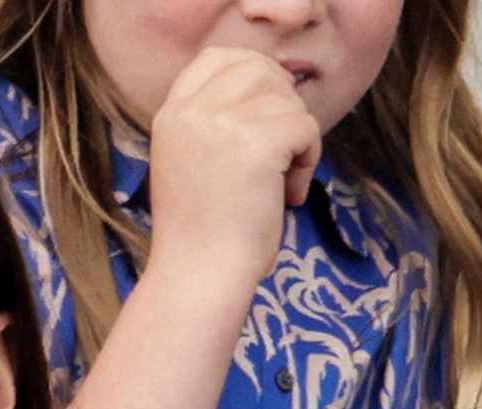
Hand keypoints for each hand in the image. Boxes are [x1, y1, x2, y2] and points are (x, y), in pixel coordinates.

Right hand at [146, 46, 322, 290]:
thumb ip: (214, 124)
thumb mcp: (192, 164)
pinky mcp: (255, 142)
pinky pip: (305, 126)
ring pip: (286, 98)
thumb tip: (274, 92)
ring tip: (283, 181)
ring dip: (298, 138)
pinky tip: (290, 194)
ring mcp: (220, 122)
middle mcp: (190, 110)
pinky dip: (309, 160)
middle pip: (258, 69)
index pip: (218, 58)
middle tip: (282, 153)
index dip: (254, 78)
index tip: (267, 118)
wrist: (199, 276)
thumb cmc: (204, 236)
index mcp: (171, 114)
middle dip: (283, 106)